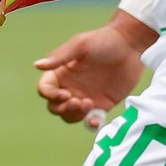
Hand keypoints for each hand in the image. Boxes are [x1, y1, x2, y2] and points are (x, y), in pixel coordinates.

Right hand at [35, 10, 154, 125]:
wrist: (130, 46)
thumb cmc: (102, 41)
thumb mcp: (79, 46)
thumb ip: (59, 57)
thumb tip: (36, 65)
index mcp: (61, 72)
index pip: (45, 88)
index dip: (50, 95)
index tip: (65, 94)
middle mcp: (70, 86)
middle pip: (54, 106)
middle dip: (62, 108)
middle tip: (77, 101)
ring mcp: (85, 97)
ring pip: (69, 115)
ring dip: (74, 115)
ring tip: (89, 104)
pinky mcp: (102, 105)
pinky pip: (91, 120)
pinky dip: (90, 124)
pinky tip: (96, 119)